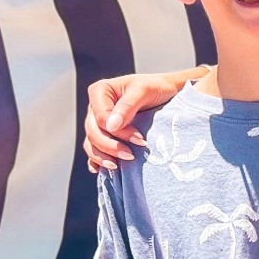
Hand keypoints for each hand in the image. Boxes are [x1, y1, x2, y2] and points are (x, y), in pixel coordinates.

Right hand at [83, 71, 198, 171]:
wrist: (167, 92)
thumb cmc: (156, 87)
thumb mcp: (144, 90)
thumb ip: (127, 106)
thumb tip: (111, 126)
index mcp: (100, 92)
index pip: (101, 118)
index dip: (118, 132)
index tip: (139, 139)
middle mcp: (95, 107)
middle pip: (93, 132)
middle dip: (110, 146)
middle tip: (131, 155)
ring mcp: (97, 122)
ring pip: (91, 143)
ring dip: (102, 156)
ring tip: (117, 166)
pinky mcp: (103, 135)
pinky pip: (94, 150)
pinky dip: (97, 160)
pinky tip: (102, 170)